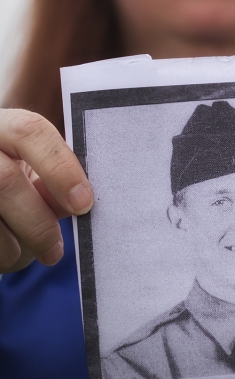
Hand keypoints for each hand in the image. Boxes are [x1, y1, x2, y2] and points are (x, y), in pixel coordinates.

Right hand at [0, 109, 92, 272]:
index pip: (29, 131)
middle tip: (55, 251)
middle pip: (5, 180)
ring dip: (14, 247)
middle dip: (38, 222)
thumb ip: (53, 179)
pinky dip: (0, 254)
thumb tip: (75, 203)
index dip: (59, 167)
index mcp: (2, 124)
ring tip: (29, 253)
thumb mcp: (31, 171)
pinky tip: (8, 252)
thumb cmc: (11, 178)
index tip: (83, 203)